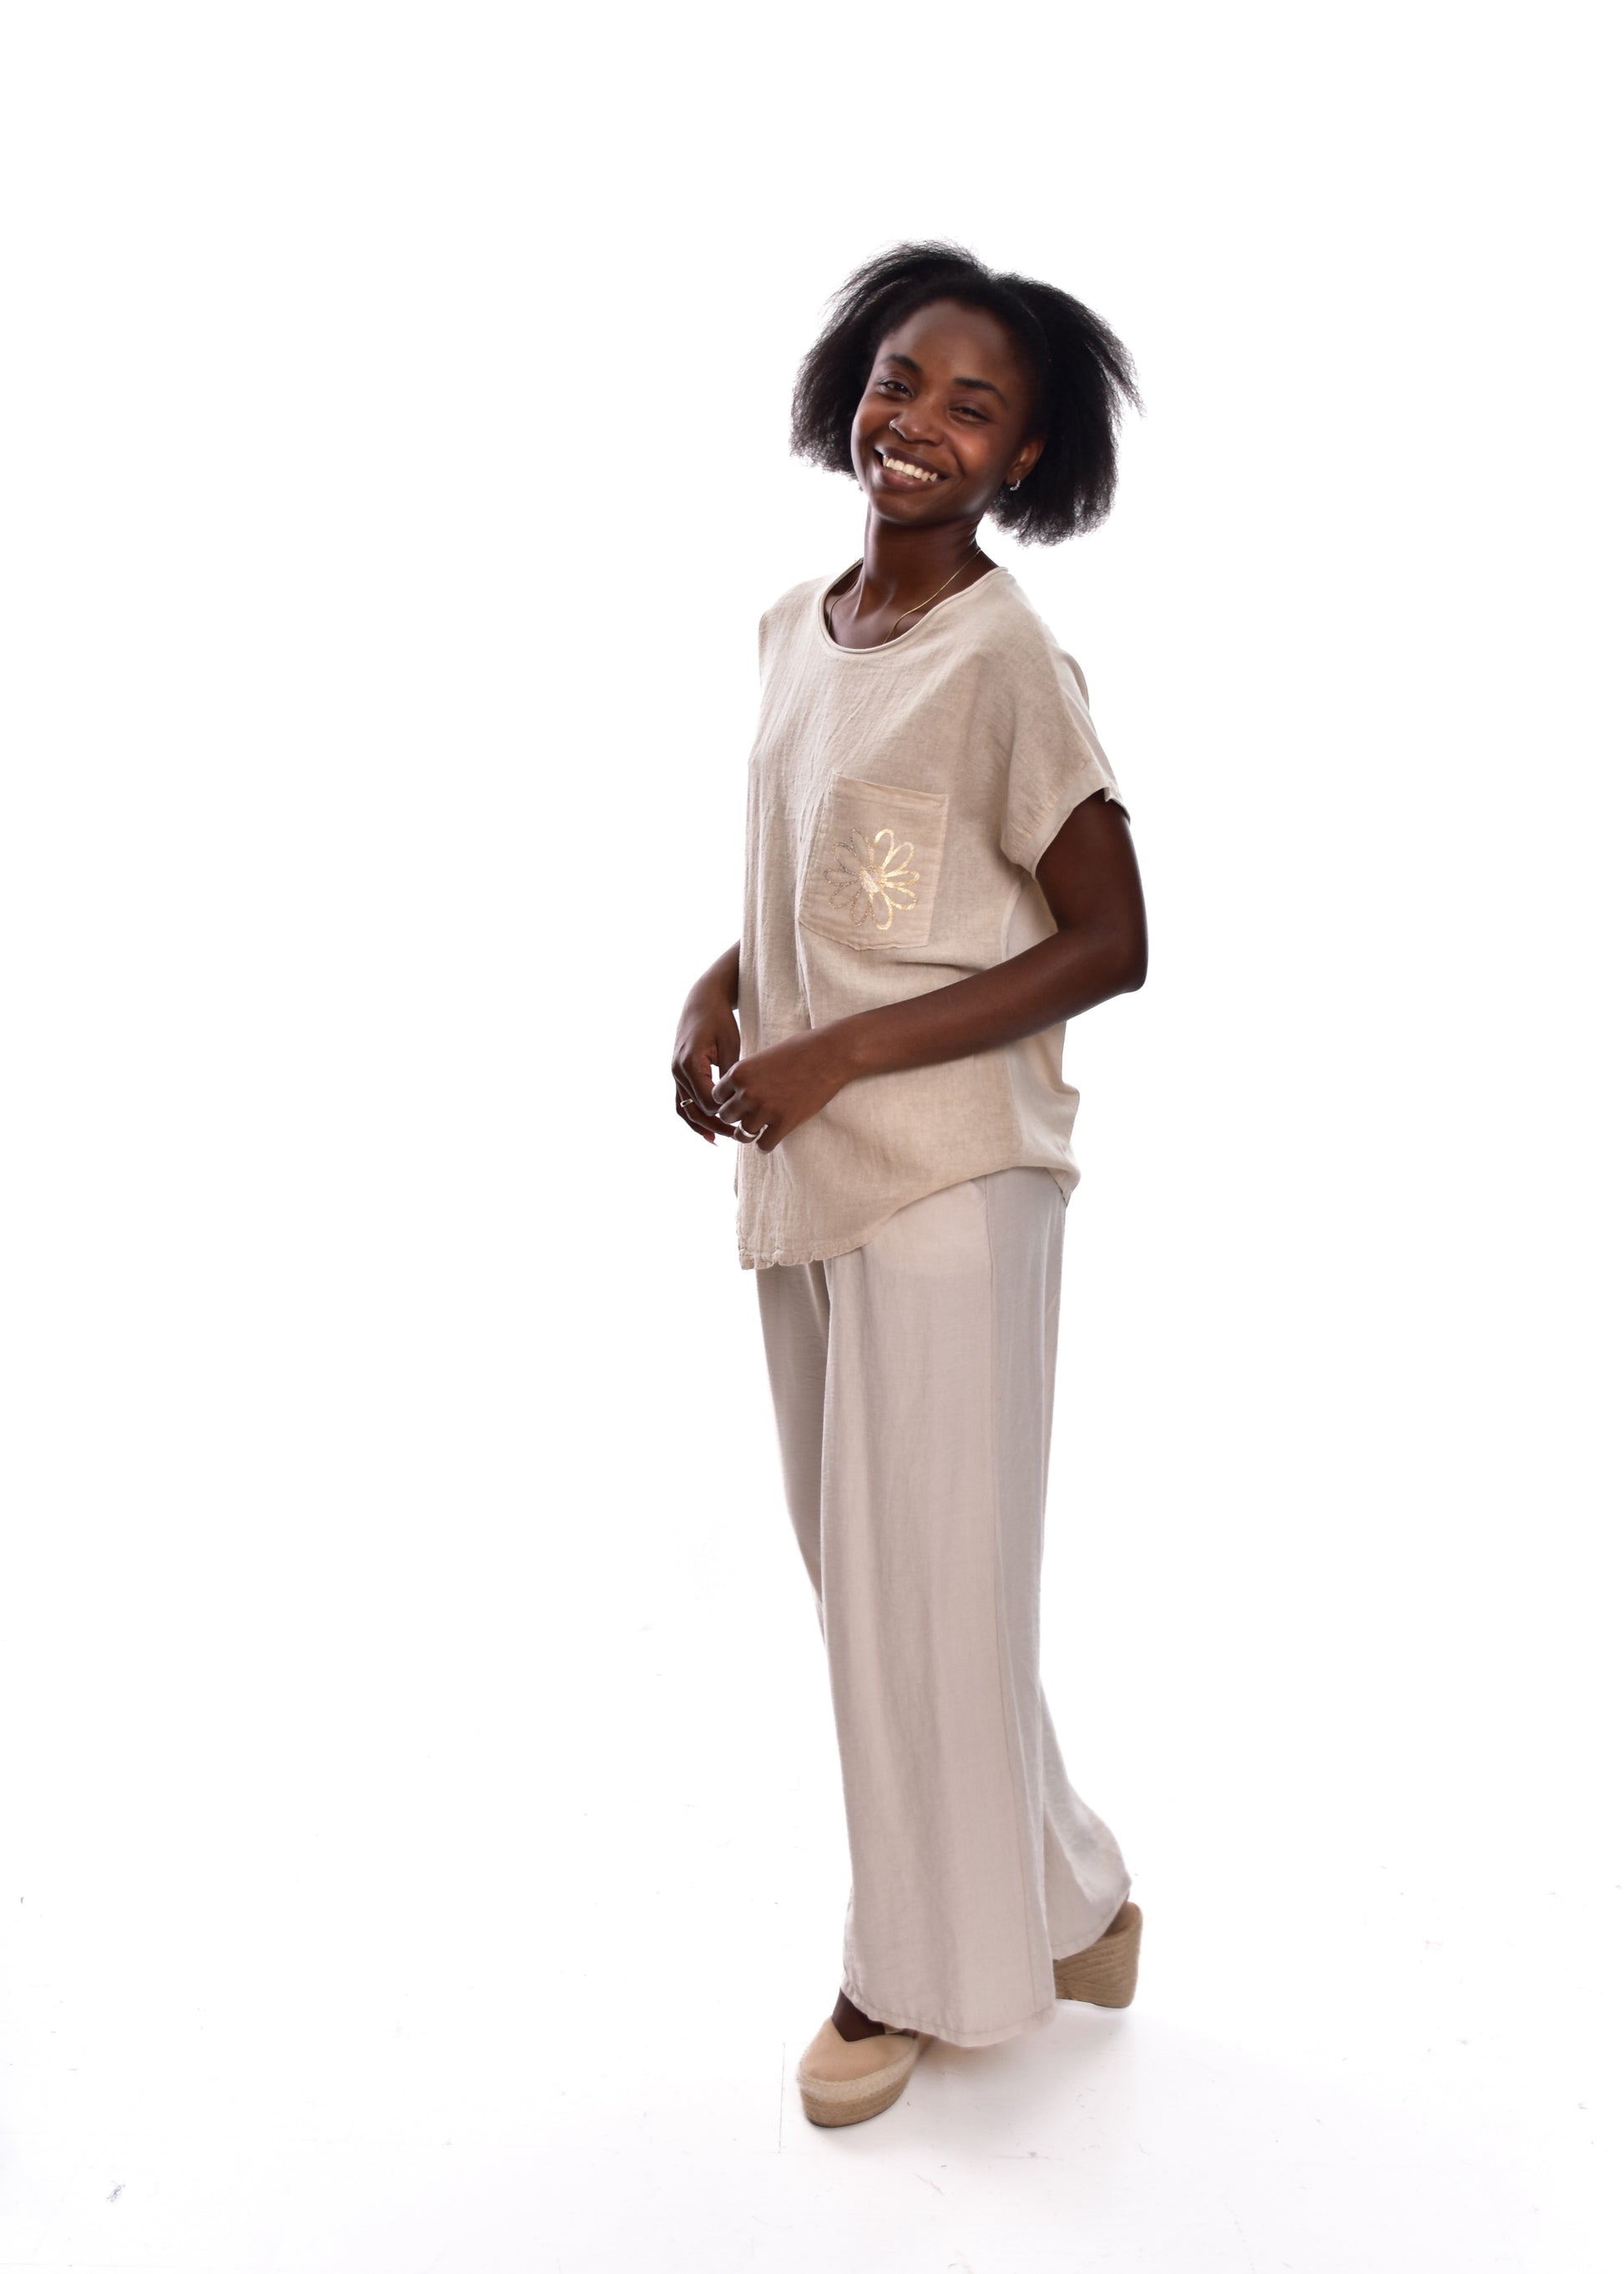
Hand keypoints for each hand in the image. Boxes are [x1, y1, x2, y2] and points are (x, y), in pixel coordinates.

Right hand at [671, 979, 743, 1144]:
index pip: (707, 1101)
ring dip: (702, 1125)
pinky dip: (692, 1116)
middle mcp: (677, 1071)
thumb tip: (737, 1101)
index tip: (745, 1117)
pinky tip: (708, 1131)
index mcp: (690, 1063)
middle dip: (716, 1124)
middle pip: (695, 1109)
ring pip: (684, 1109)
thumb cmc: (720, 1019)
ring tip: (720, 1139)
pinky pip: (681, 1101)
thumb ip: (731, 1074)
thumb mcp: (731, 1044)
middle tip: (738, 1135)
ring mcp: (675, 1073)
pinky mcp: (678, 1073)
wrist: (702, 1000)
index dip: (726, 1113)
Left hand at [712, 1030, 851, 1153]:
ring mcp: (765, 1109)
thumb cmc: (799, 1050)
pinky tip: (773, 1136)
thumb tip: (736, 1093)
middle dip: (737, 1117)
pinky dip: (766, 1144)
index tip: (739, 1101)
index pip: (716, 1097)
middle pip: (726, 1117)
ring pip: (742, 1134)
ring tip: (761, 1128)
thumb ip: (746, 1075)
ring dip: (750, 1132)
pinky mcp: (785, 1123)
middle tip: (749, 1116)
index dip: (727, 1100)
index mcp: (739, 1073)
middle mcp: (747, 1092)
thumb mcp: (763, 1057)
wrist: (830, 1054)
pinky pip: (763, 1145)